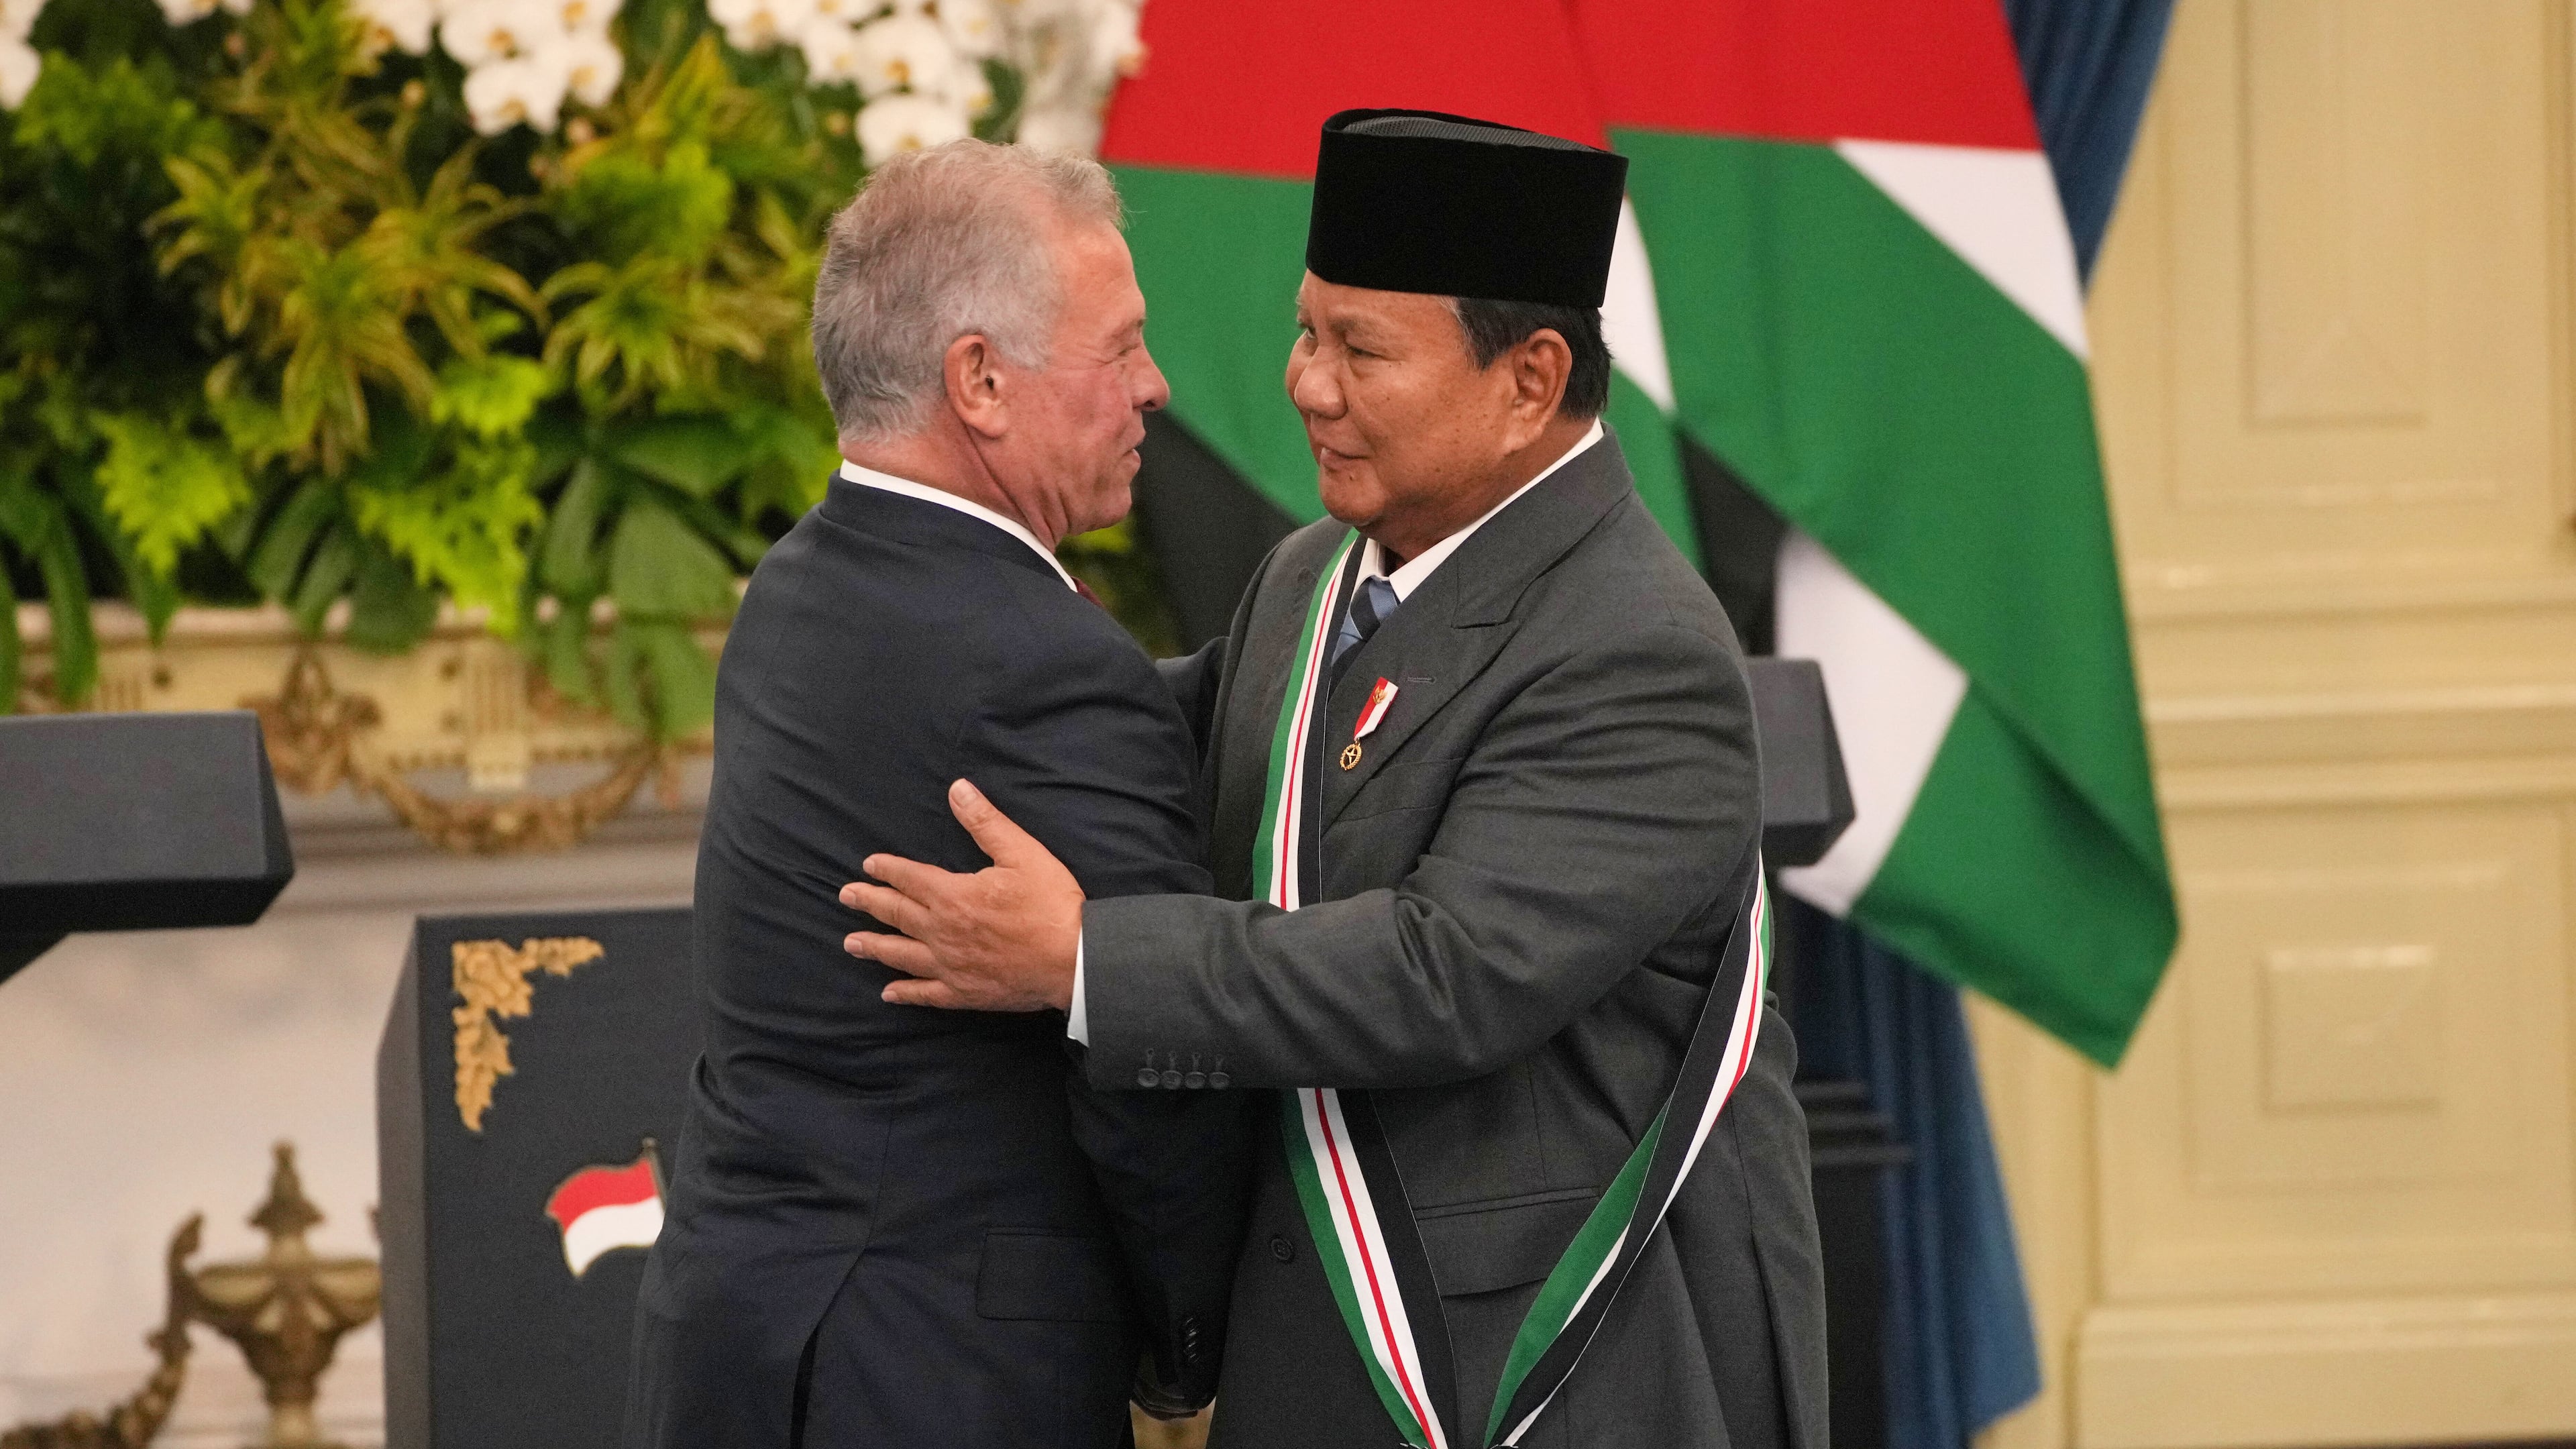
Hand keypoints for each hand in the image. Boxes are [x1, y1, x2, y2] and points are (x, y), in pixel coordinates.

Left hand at [839, 779, 1082, 1012]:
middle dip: (869, 903)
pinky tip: (889, 992)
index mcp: (953, 895)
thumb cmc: (1051, 904)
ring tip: (851, 942)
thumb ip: (985, 822)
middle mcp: (941, 932)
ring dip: (874, 946)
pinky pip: (925, 994)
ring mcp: (949, 966)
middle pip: (896, 914)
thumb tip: (957, 789)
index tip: (869, 865)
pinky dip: (905, 992)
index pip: (909, 878)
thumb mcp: (1021, 852)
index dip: (887, 870)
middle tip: (846, 897)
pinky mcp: (963, 993)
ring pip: (901, 955)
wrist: (1073, 960)